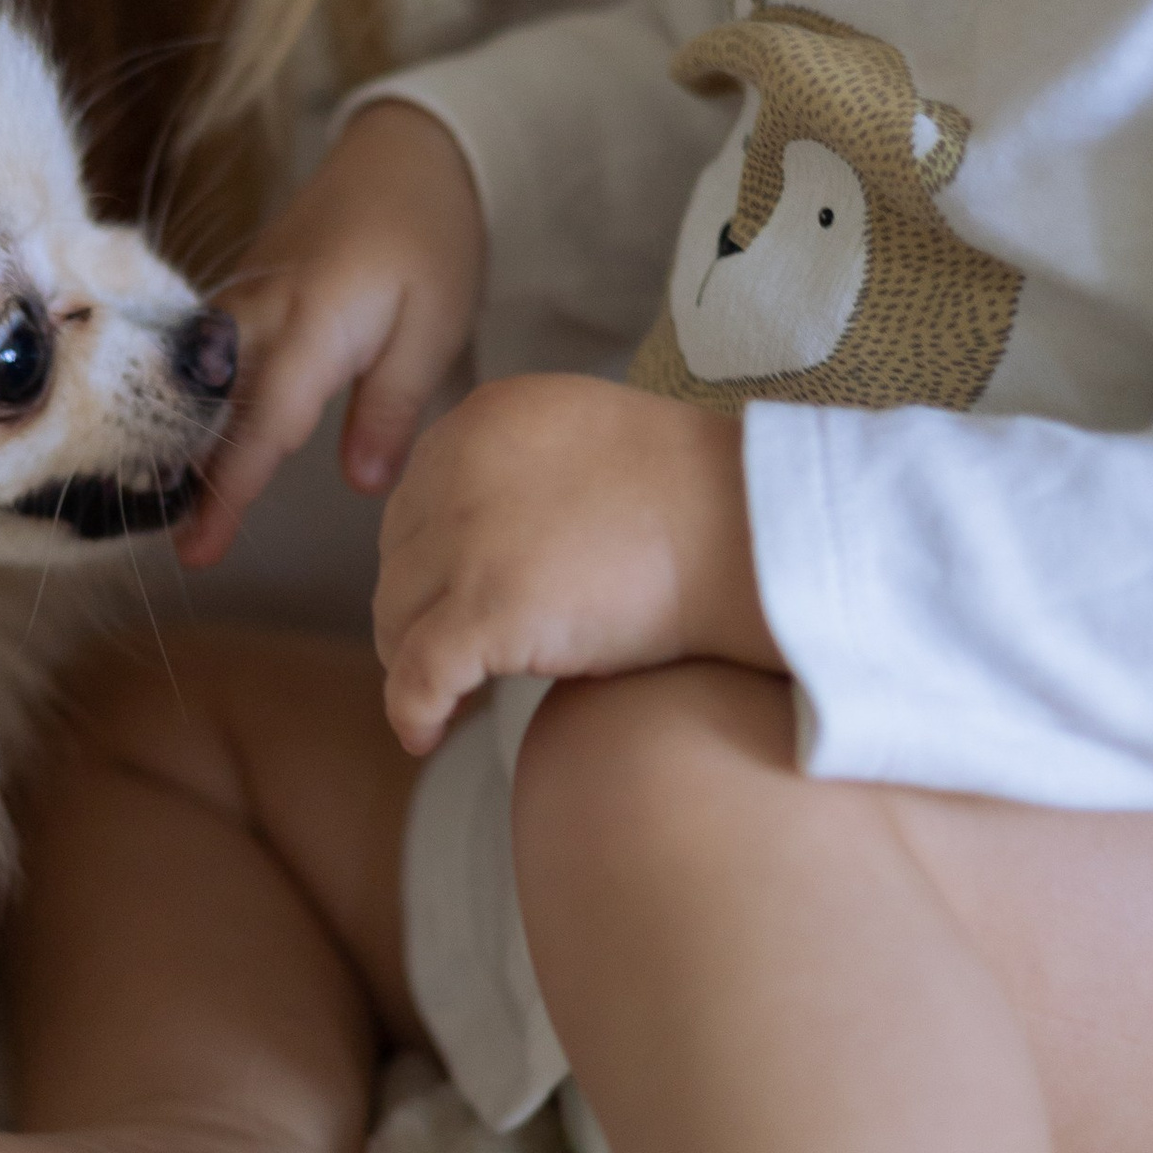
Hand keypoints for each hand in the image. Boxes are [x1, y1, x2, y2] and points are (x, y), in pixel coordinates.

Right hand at [178, 100, 486, 566]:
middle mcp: (260, 310)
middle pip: (210, 407)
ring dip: (181, 444)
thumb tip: (363, 485)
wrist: (406, 155)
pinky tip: (186, 446)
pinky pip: (202, 359)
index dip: (231, 491)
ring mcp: (242, 299)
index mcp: (312, 320)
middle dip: (189, 478)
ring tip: (168, 512)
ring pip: (196, 382)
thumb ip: (391, 407)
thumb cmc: (430, 241)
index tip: (200, 550)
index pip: (261, 423)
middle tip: (177, 551)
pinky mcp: (240, 296)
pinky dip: (191, 405)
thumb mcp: (435, 327)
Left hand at [371, 375, 778, 754]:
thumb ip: (519, 469)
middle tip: (443, 657)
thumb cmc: (700, 502)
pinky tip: (426, 734)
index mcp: (483, 419)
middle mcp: (459, 468)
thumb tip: (471, 536)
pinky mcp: (487, 610)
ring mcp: (470, 539)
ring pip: (395, 615)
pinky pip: (417, 675)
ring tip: (443, 696)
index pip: (415, 499)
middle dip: (414, 609)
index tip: (446, 600)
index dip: (427, 561)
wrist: (758, 535)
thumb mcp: (585, 445)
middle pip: (398, 557)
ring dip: (411, 659)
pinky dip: (412, 712)